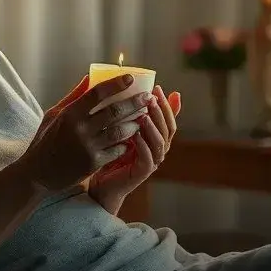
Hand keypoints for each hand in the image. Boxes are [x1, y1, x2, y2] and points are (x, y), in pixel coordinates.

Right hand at [18, 74, 154, 193]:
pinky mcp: (93, 163)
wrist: (38, 174)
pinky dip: (127, 143)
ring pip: (120, 131)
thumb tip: (89, 76)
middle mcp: (80, 129)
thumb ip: (74, 96)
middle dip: (135, 103)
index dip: (116, 84)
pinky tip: (133, 138)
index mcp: (70, 114)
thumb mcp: (54, 114)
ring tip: (144, 117)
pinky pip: (117, 150)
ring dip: (135, 123)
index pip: (97, 93)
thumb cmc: (46, 140)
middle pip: (114, 111)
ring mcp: (88, 147)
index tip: (131, 78)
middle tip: (149, 97)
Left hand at [89, 86, 180, 215]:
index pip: (169, 119)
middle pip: (168, 129)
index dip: (166, 104)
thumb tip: (127, 88)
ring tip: (145, 114)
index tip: (158, 87)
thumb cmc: (111, 153)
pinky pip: (148, 158)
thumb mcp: (121, 129)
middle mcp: (158, 149)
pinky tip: (136, 135)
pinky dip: (144, 145)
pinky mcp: (142, 173)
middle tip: (151, 98)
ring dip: (153, 127)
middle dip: (161, 112)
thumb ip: (129, 113)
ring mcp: (152, 162)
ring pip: (160, 143)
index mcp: (155, 138)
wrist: (101, 182)